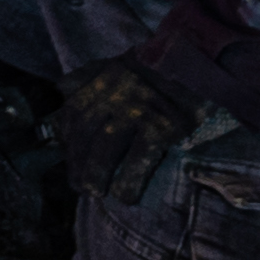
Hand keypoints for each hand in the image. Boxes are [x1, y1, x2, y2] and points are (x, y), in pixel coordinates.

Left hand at [60, 48, 226, 211]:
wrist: (198, 67)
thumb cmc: (155, 70)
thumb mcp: (115, 63)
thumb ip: (86, 75)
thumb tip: (61, 90)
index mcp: (101, 79)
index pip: (72, 114)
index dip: (68, 142)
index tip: (71, 161)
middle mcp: (115, 93)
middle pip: (85, 134)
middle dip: (78, 164)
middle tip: (82, 186)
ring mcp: (138, 110)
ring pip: (105, 148)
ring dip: (96, 176)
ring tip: (97, 193)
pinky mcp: (163, 126)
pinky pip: (139, 159)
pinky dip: (129, 182)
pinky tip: (125, 196)